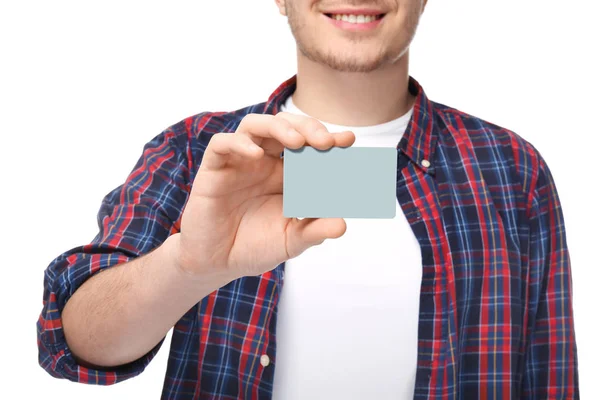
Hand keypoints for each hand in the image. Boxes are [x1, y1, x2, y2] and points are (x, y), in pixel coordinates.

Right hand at [175, 112, 354, 278]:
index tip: (348, 141)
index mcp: (286, 172)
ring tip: (297, 142)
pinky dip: (239, 143)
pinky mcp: (214, 169)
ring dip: (278, 127)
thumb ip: (315, 231)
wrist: (219, 263)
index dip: (328, 139)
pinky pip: (222, 144)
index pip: (309, 145)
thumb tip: (342, 225)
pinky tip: (256, 155)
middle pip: (285, 126)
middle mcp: (264, 161)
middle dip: (308, 127)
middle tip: (326, 143)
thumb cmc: (255, 246)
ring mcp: (238, 162)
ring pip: (255, 125)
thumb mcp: (291, 241)